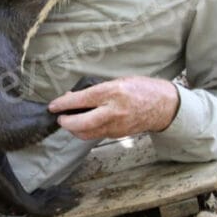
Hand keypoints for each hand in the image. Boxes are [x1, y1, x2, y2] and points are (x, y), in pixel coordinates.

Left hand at [48, 76, 179, 139]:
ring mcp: (116, 125)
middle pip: (82, 123)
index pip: (82, 100)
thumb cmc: (140, 89)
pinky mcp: (118, 135)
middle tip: (60, 118)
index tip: (53, 106)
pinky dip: (86, 131)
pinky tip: (83, 124)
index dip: (64, 104)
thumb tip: (74, 97)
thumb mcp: (118, 81)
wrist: (163, 106)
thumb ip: (96, 90)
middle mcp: (113, 111)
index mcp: (112, 92)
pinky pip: (96, 135)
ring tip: (69, 121)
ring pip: (87, 133)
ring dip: (74, 129)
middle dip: (66, 122)